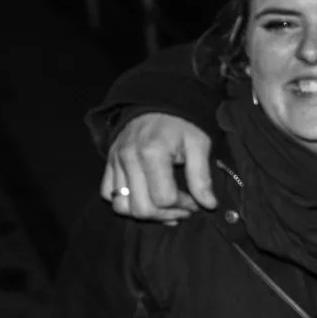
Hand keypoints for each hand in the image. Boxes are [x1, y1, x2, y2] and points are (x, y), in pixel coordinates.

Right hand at [100, 113, 216, 221]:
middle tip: (183, 209)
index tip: (196, 202)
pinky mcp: (109, 164)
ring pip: (121, 207)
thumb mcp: (199, 144)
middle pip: (141, 208)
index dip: (184, 206)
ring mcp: (115, 162)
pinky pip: (107, 194)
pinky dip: (126, 202)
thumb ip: (202, 176)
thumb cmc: (181, 124)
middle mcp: (128, 159)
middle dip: (166, 215)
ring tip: (165, 209)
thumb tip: (209, 204)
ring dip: (145, 214)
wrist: (156, 102)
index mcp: (152, 153)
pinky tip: (145, 198)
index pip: (164, 198)